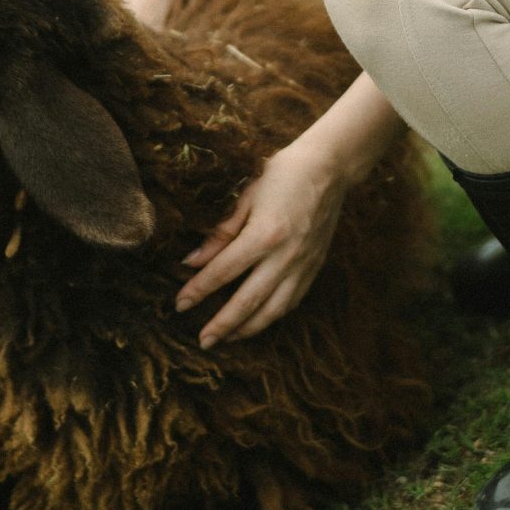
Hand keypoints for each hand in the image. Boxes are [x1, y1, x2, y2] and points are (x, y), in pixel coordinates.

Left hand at [175, 133, 349, 347]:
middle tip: (202, 341)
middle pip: (247, 301)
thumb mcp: (246, 196)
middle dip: (222, 324)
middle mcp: (285, 256)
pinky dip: (273, 316)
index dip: (198, 290)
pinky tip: (258, 321)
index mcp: (264, 234)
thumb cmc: (282, 173)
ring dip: (248, 328)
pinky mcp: (315, 267)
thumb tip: (192, 262)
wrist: (330, 167)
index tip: (180, 305)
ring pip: (273, 310)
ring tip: (227, 339)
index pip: (223, 271)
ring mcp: (303, 265)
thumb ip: (221, 233)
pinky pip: (292, 301)